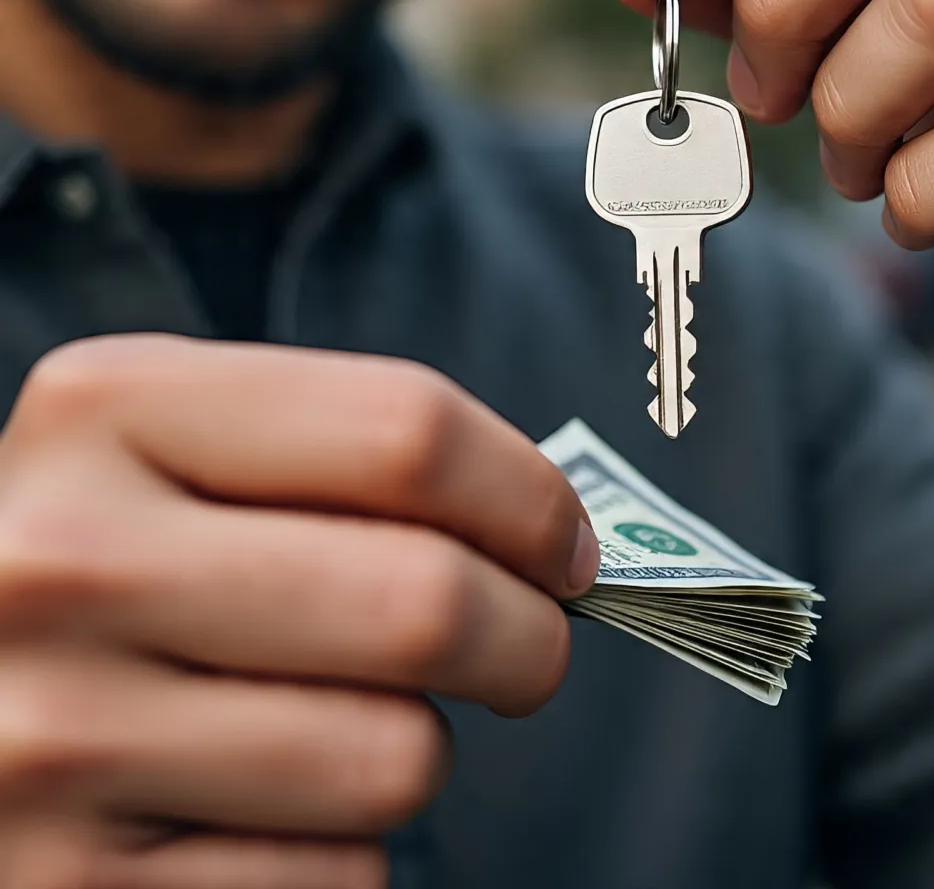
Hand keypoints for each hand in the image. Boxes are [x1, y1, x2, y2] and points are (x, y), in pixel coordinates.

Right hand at [0, 336, 596, 886]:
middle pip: (425, 600)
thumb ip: (347, 458)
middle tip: (526, 643)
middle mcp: (61, 561)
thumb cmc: (109, 553)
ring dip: (418, 744)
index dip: (529, 497)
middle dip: (528, 635)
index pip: (409, 431)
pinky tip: (267, 803)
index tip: (563, 546)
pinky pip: (335, 877)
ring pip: (396, 758)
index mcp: (111, 408)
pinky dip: (342, 847)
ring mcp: (53, 737)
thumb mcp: (182, 449)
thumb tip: (555, 535)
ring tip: (353, 718)